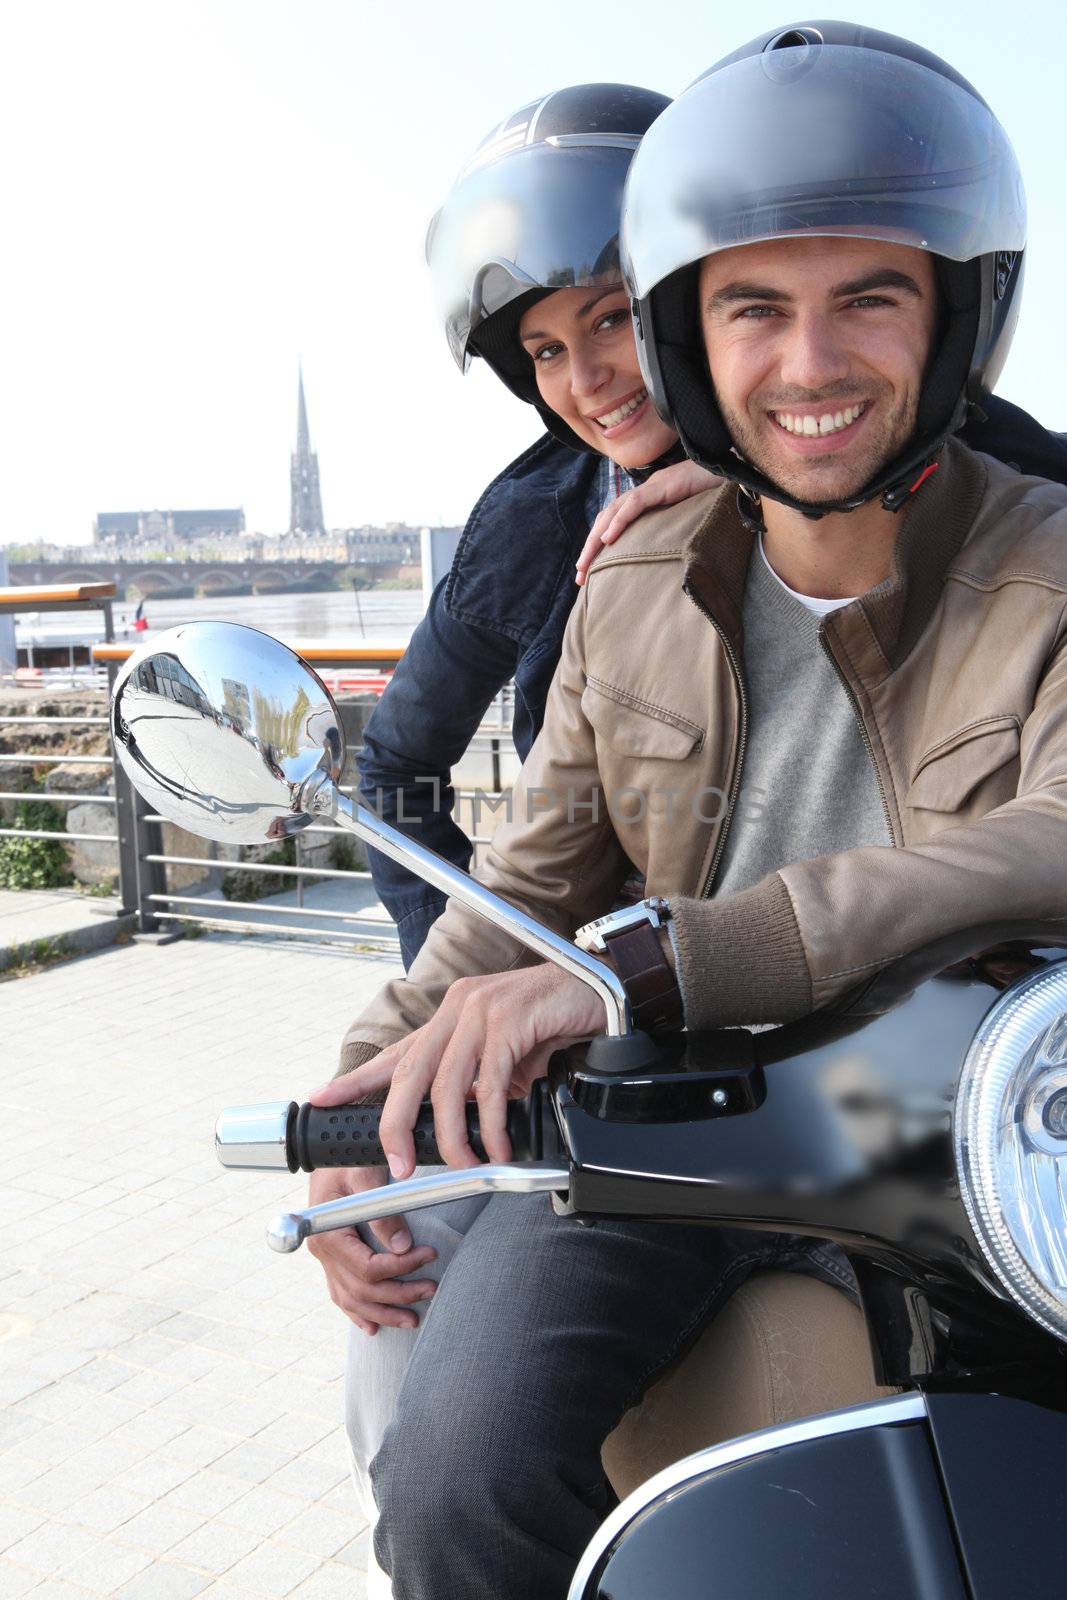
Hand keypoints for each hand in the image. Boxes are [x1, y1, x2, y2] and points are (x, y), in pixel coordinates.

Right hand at [305, 1165, 436, 1335]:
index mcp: (328, 1234)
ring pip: (353, 1300)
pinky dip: (358, 1313)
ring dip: (384, 1313)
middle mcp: (323, 1252)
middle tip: (431, 1289)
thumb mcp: (364, 1175)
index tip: (429, 1254)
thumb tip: (402, 1246)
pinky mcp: (332, 1260)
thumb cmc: (347, 1159)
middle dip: (400, 1294)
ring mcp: (325, 1259)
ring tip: (413, 1318)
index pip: (368, 1267)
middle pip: (363, 1290)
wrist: (331, 1155)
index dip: (401, 1267)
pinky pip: (341, 1295)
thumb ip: (382, 1211)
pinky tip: (372, 1326)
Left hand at [310, 965, 606, 1176]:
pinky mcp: (510, 1020)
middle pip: (409, 1072)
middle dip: (395, 1124)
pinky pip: (491, 1084)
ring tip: (464, 1165)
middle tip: (397, 1164)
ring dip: (452, 1135)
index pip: (396, 1052)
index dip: (356, 1079)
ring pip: (446, 1084)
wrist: (600, 988)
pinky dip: (492, 1123)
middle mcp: (458, 1007)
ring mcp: (481, 1010)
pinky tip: (499, 1146)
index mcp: (451, 1015)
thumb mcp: (505, 1055)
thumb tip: (463, 1126)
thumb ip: (478, 1082)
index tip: (322, 1099)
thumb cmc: (554, 1019)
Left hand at [575, 460, 722, 584]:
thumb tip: (663, 558)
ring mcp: (652, 487)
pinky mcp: (662, 486)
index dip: (599, 545)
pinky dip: (619, 521)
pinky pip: (635, 504)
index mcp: (648, 500)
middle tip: (579, 575)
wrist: (732, 471)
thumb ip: (671, 531)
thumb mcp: (688, 518)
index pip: (615, 522)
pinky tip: (607, 540)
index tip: (589, 571)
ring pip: (613, 512)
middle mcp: (644, 493)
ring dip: (596, 539)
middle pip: (607, 519)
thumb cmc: (714, 495)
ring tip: (585, 562)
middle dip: (590, 547)